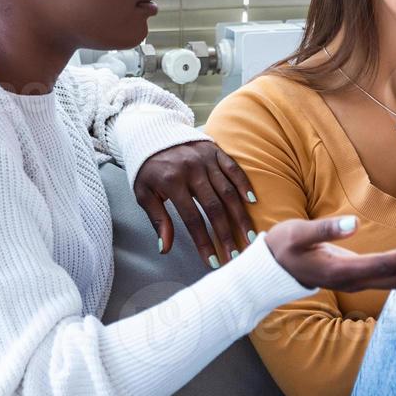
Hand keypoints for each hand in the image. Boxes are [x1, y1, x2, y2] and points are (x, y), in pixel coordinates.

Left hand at [134, 140, 257, 269]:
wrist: (150, 133)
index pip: (192, 219)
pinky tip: (252, 202)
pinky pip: (234, 169)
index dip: (205, 242)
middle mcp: (192, 170)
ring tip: (250, 237)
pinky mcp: (215, 151)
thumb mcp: (143, 194)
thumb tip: (164, 248)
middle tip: (237, 256)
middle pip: (215, 208)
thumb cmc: (147, 169)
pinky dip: (244, 185)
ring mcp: (206, 159)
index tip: (214, 261)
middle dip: (227, 235)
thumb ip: (158, 220)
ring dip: (240, 216)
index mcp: (172, 182)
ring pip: (228, 191)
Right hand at [263, 215, 395, 291]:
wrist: (272, 270)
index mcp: (341, 271)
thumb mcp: (297, 233)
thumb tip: (353, 223)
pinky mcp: (361, 278)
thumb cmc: (283, 247)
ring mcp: (359, 283)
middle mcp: (355, 282)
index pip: (384, 265)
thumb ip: (324, 229)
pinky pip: (394, 278)